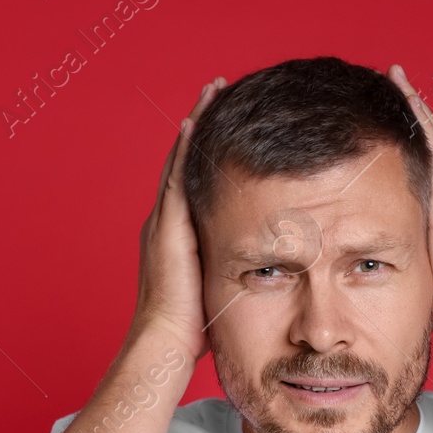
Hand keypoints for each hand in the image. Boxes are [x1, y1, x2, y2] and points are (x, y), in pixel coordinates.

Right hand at [130, 78, 224, 361]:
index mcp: (177, 235)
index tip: (225, 122)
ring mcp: (164, 221)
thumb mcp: (219, 287)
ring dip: (197, 123)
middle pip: (186, 160)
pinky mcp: (168, 227)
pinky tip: (196, 120)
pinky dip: (185, 147)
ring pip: (182, 159)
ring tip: (213, 91)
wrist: (166, 342)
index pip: (195, 181)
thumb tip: (269, 267)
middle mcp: (166, 221)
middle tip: (219, 90)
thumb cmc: (193, 327)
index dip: (208, 150)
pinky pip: (177, 176)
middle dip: (203, 125)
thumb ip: (235, 268)